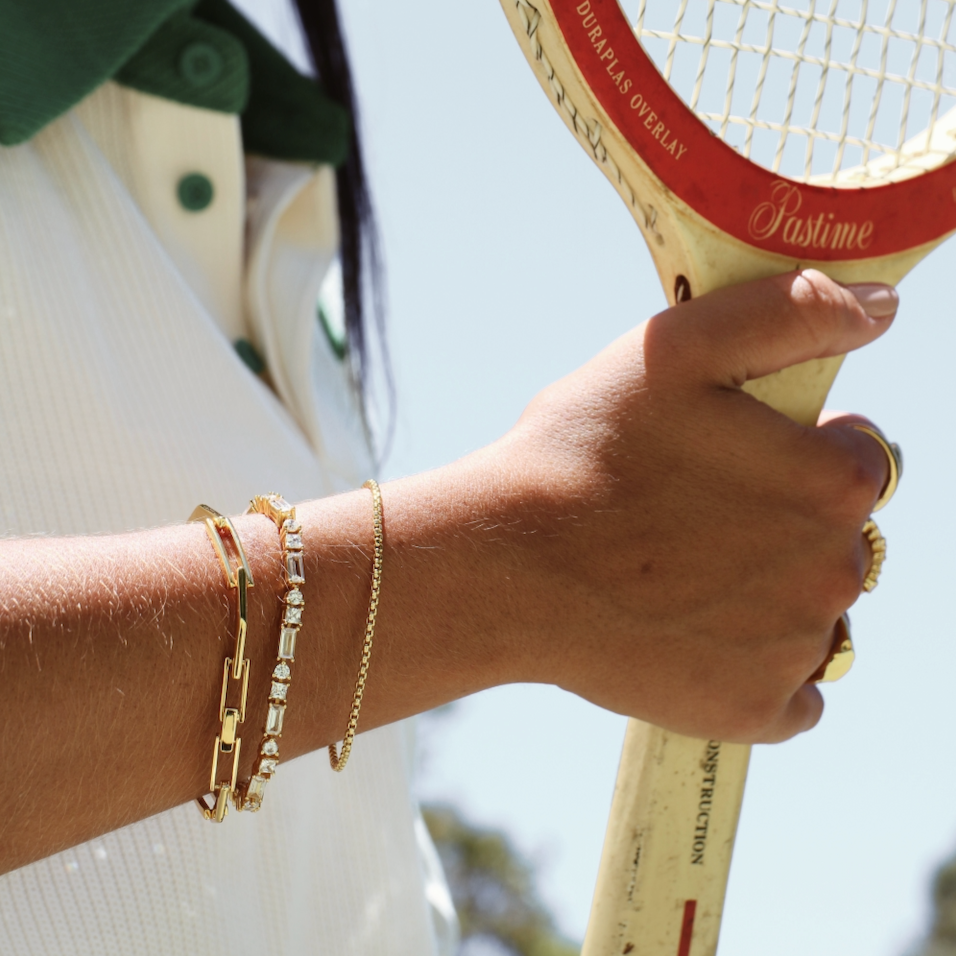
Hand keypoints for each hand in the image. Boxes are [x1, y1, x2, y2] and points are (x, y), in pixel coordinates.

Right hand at [475, 270, 895, 742]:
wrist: (505, 565)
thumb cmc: (582, 451)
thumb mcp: (676, 349)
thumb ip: (792, 312)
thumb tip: (883, 308)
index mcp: (834, 483)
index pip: (859, 458)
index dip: (798, 450)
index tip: (729, 458)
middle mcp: (836, 572)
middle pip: (837, 540)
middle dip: (782, 524)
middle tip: (688, 517)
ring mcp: (796, 650)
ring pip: (813, 614)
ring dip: (770, 597)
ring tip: (680, 578)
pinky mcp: (753, 710)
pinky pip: (794, 694)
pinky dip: (759, 671)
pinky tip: (698, 638)